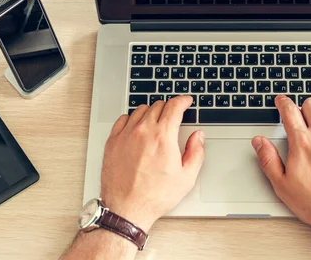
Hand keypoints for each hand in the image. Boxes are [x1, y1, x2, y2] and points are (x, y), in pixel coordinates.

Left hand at [100, 96, 204, 231]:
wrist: (127, 209)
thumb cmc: (154, 196)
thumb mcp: (186, 177)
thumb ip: (196, 152)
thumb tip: (198, 137)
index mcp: (163, 137)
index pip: (174, 106)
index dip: (183, 101)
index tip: (186, 101)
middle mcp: (143, 132)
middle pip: (158, 105)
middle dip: (169, 107)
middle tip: (173, 115)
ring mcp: (126, 135)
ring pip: (140, 110)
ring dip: (151, 112)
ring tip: (156, 121)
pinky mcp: (112, 142)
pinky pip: (123, 119)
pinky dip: (132, 119)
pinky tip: (136, 127)